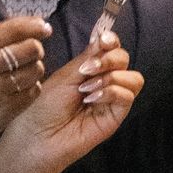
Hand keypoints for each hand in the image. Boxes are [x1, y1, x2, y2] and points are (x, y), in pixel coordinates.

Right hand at [0, 15, 49, 172]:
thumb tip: (33, 26)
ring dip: (35, 70)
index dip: (34, 26)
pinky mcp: (4, 111)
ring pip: (36, 70)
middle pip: (31, 48)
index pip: (12, 29)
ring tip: (20, 74)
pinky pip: (34, 91)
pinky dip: (31, 89)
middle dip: (36, 50)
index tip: (44, 27)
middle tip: (30, 55)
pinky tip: (17, 90)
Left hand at [0, 39, 143, 172]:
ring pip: (134, 78)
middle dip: (110, 58)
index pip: (110, 49)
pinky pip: (127, 97)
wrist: (38, 135)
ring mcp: (112, 100)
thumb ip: (88, 58)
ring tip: (87, 88)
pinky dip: (111, 92)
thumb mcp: (66, 75)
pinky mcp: (116, 117)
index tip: (103, 40)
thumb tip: (105, 37)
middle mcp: (104, 82)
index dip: (111, 40)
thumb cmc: (44, 106)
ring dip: (112, 77)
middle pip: (125, 60)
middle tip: (88, 69)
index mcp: (90, 70)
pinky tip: (92, 100)